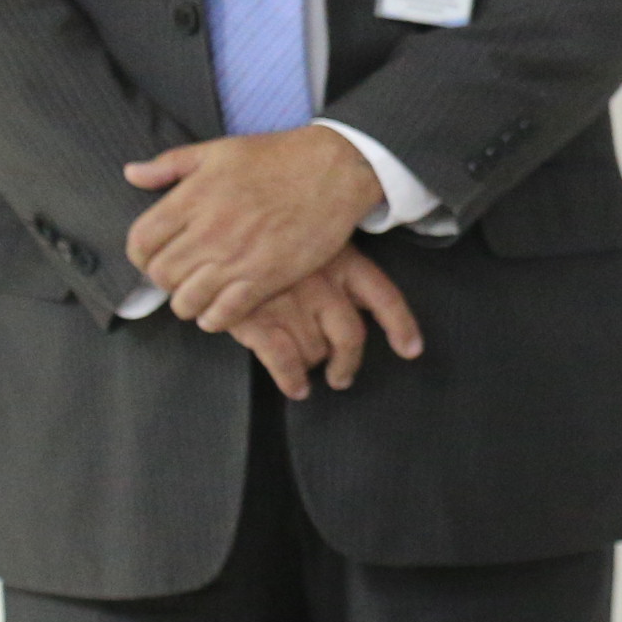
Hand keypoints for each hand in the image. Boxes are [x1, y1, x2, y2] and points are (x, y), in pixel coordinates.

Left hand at [124, 127, 387, 334]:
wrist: (335, 169)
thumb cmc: (278, 157)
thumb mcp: (219, 150)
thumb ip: (170, 164)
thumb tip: (131, 173)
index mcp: (193, 197)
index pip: (140, 242)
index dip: (141, 256)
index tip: (155, 256)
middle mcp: (209, 230)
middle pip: (161, 275)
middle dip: (165, 280)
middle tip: (181, 276)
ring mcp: (237, 257)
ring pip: (186, 300)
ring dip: (188, 302)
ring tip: (199, 295)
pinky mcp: (266, 277)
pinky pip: (223, 314)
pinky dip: (215, 318)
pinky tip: (219, 310)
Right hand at [226, 246, 426, 399]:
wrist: (211, 232)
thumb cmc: (267, 236)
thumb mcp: (311, 238)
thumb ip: (337, 266)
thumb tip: (357, 305)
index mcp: (342, 259)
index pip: (384, 297)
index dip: (402, 326)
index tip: (411, 350)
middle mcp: (322, 282)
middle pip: (350, 337)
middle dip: (348, 364)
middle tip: (341, 376)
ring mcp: (290, 302)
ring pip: (316, 352)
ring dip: (312, 365)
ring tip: (303, 366)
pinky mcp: (257, 320)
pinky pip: (285, 363)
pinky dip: (292, 381)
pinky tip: (295, 388)